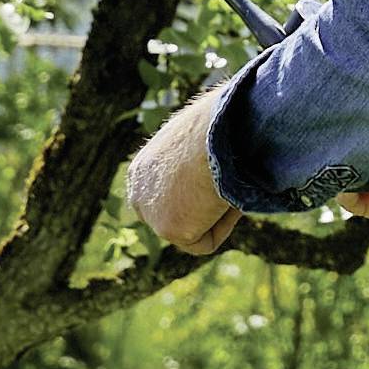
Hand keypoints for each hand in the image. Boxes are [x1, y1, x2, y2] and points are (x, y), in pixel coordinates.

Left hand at [126, 79, 242, 254]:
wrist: (215, 132)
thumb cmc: (218, 126)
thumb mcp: (203, 139)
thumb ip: (201, 159)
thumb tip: (230, 164)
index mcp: (142, 170)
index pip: (166, 197)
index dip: (196, 196)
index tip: (220, 186)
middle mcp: (138, 193)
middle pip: (175, 219)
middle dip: (200, 215)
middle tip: (228, 197)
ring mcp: (151, 214)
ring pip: (192, 230)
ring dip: (215, 214)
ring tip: (228, 186)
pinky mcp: (168, 229)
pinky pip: (205, 242)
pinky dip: (223, 225)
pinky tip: (225, 199)